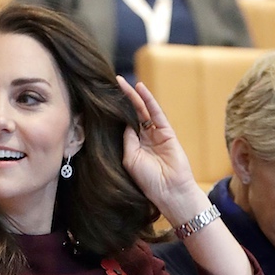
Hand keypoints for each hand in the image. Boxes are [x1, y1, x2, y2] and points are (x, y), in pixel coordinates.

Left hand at [117, 77, 209, 224]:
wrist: (170, 191)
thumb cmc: (148, 181)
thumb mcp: (130, 159)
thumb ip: (127, 139)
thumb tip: (125, 121)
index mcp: (133, 148)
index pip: (123, 125)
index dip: (116, 113)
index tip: (105, 99)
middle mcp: (144, 140)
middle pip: (132, 115)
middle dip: (124, 100)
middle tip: (113, 83)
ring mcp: (156, 135)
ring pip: (143, 111)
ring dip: (134, 97)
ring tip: (123, 83)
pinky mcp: (167, 132)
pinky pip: (156, 113)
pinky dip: (149, 100)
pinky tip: (141, 89)